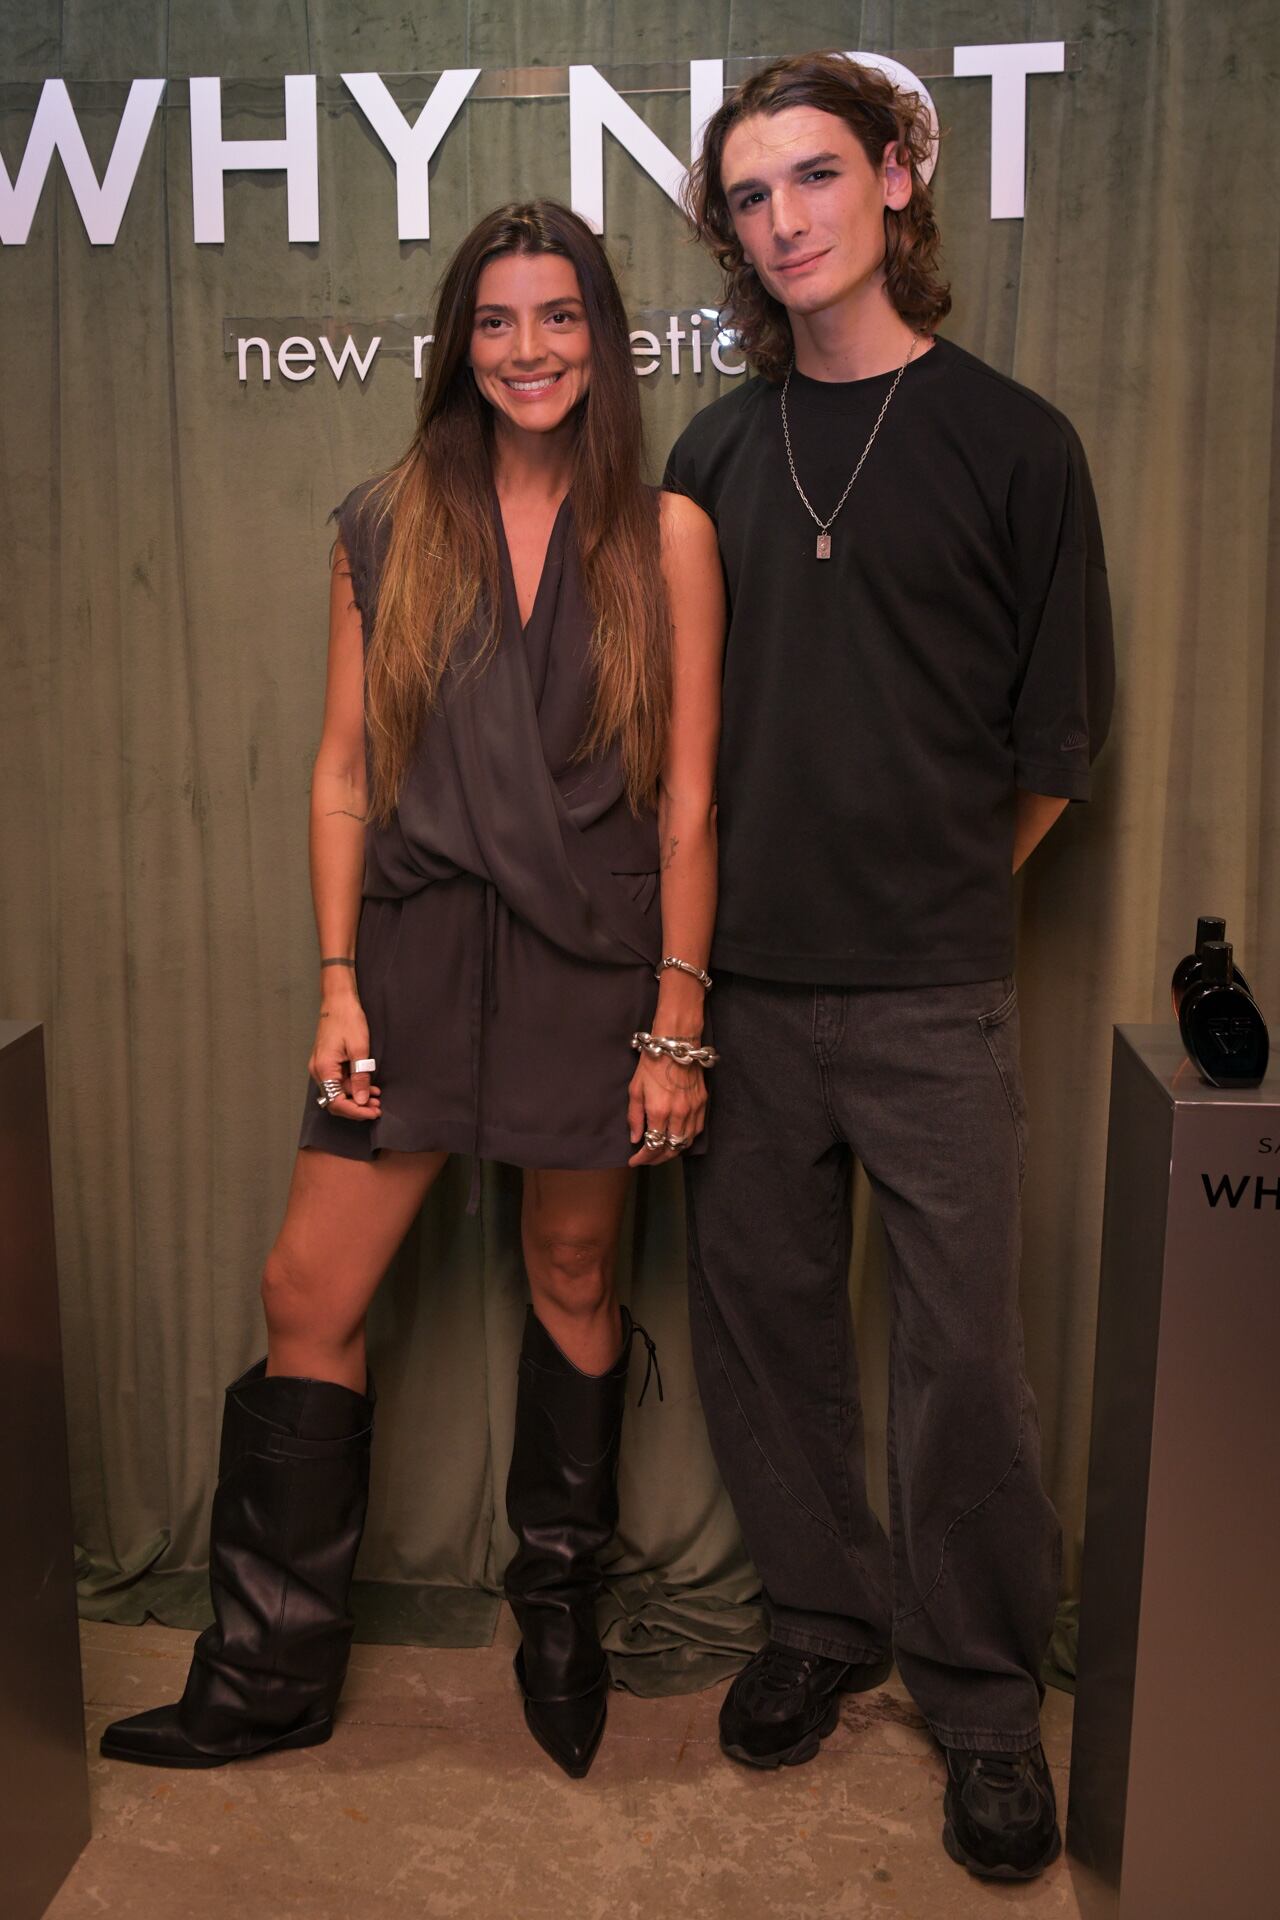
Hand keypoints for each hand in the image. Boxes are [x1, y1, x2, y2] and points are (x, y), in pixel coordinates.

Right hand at [309, 988, 381, 1122]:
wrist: (338, 1001)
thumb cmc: (348, 1020)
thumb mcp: (360, 1050)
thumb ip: (360, 1078)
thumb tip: (362, 1101)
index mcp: (324, 1069)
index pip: (337, 1102)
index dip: (356, 1111)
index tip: (373, 1112)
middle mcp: (318, 1071)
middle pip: (335, 1101)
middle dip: (357, 1108)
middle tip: (377, 1108)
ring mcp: (321, 1067)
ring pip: (338, 1092)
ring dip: (357, 1098)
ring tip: (377, 1099)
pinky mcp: (326, 1063)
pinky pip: (338, 1082)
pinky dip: (353, 1087)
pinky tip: (369, 1087)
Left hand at [627, 1052, 705, 1167]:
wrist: (676, 1044)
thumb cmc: (652, 1063)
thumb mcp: (635, 1089)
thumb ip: (635, 1117)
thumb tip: (636, 1138)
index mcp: (659, 1111)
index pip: (652, 1146)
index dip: (642, 1158)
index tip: (634, 1161)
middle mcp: (678, 1114)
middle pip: (670, 1149)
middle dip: (657, 1159)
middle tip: (646, 1160)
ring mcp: (693, 1109)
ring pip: (685, 1142)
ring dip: (672, 1151)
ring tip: (660, 1151)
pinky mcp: (703, 1103)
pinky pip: (696, 1130)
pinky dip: (686, 1139)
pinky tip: (677, 1139)